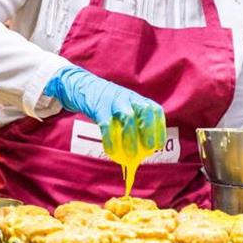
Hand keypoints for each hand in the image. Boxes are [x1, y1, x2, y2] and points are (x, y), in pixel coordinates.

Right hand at [43, 65, 165, 152]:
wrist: (84, 87)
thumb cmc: (107, 105)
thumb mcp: (123, 108)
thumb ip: (132, 126)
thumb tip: (140, 153)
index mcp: (137, 98)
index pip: (154, 110)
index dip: (159, 128)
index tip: (158, 145)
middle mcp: (128, 97)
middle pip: (145, 109)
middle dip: (149, 129)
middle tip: (149, 148)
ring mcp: (113, 100)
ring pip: (127, 116)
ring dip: (131, 137)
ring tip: (131, 155)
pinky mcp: (99, 107)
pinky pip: (106, 124)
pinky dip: (110, 140)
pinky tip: (111, 152)